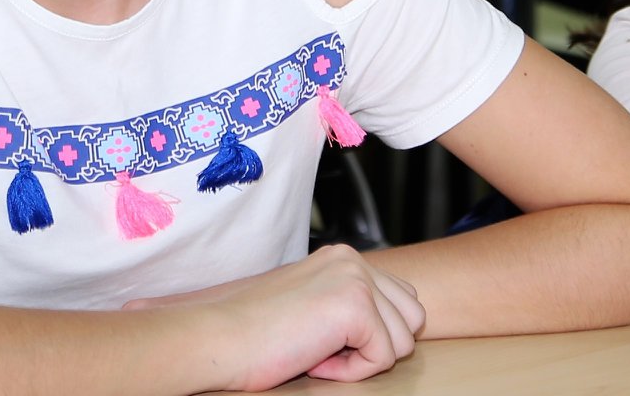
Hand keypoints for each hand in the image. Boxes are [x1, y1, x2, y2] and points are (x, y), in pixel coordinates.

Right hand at [128, 245, 424, 386]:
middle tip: (323, 346)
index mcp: (342, 257)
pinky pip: (383, 357)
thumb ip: (345, 302)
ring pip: (403, 340)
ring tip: (316, 350)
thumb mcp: (309, 304)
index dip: (371, 335)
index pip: (401, 301)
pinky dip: (351, 371)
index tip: (324, 338)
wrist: (218, 336)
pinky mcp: (355, 305)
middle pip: (412, 318)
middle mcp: (353, 259)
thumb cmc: (252, 330)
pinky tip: (313, 357)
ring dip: (363, 359)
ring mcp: (355, 278)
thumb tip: (389, 327)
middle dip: (377, 344)